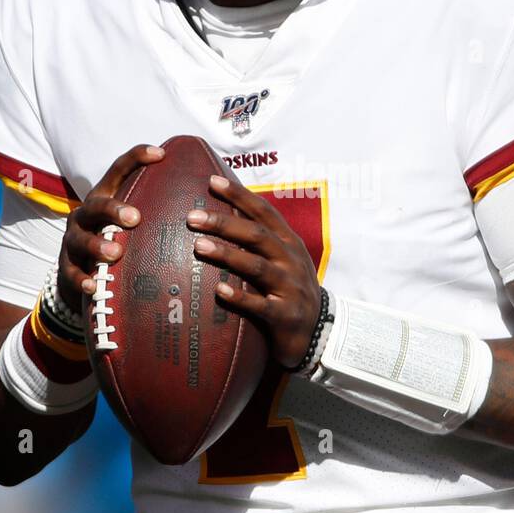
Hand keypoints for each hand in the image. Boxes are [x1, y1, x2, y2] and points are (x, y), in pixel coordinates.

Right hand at [58, 144, 165, 313]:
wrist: (80, 271)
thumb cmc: (117, 240)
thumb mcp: (131, 221)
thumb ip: (157, 208)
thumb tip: (205, 201)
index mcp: (105, 197)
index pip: (119, 170)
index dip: (137, 158)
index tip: (161, 154)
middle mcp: (86, 214)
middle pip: (96, 205)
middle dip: (114, 209)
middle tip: (135, 218)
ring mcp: (73, 240)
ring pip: (80, 239)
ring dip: (96, 245)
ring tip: (115, 253)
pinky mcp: (66, 266)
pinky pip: (70, 272)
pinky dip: (80, 279)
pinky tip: (92, 286)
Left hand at [186, 175, 321, 369]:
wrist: (320, 331)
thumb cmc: (291, 289)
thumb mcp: (285, 259)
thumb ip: (261, 239)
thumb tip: (223, 215)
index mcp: (289, 243)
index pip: (264, 212)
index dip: (240, 195)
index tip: (212, 181)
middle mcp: (291, 261)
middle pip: (257, 235)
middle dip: (224, 223)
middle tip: (193, 217)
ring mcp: (290, 288)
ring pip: (257, 266)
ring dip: (228, 254)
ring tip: (199, 246)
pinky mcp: (285, 315)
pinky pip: (260, 305)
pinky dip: (240, 297)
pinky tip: (219, 291)